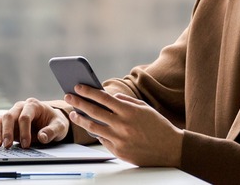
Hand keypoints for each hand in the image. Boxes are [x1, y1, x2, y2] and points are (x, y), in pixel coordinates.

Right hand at [0, 97, 68, 148]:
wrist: (51, 122)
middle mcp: (20, 107)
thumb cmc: (54, 122)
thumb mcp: (59, 126)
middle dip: (7, 131)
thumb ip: (52, 131)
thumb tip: (42, 137)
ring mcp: (12, 114)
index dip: (24, 131)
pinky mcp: (6, 123)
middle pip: (9, 116)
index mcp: (33, 105)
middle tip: (7, 145)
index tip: (26, 144)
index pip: (25, 116)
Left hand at [65, 85, 183, 167]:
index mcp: (129, 111)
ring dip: (81, 119)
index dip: (89, 92)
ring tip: (74, 114)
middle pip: (94, 111)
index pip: (104, 98)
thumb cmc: (158, 126)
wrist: (170, 149)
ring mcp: (120, 139)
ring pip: (94, 127)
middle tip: (68, 97)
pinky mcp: (119, 152)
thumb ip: (126, 101)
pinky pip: (103, 140)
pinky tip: (92, 128)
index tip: (78, 87)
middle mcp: (122, 124)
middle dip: (79, 102)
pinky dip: (97, 133)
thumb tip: (110, 97)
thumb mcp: (144, 108)